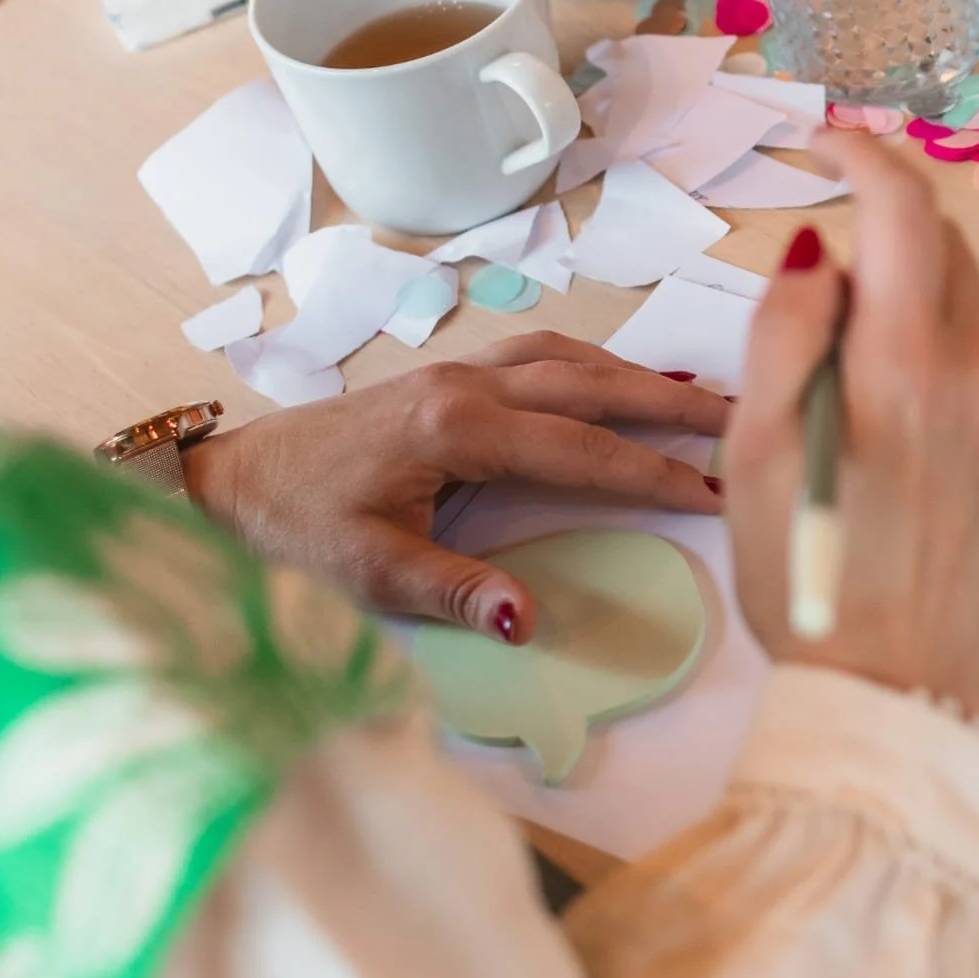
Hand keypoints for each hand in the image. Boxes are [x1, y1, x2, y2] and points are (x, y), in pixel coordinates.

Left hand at [185, 332, 729, 644]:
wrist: (231, 480)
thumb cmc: (295, 527)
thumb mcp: (370, 572)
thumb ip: (457, 592)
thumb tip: (535, 621)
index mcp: (455, 428)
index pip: (580, 449)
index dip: (654, 469)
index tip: (716, 489)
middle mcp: (466, 384)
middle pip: (592, 385)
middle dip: (672, 404)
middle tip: (746, 416)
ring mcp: (459, 372)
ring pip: (571, 359)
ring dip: (640, 377)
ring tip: (706, 396)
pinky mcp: (448, 377)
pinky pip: (543, 356)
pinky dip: (595, 364)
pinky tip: (619, 380)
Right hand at [725, 131, 978, 721]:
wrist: (898, 700)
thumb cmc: (808, 581)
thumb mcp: (756, 452)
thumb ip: (787, 329)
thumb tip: (823, 246)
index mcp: (904, 367)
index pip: (902, 208)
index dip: (862, 153)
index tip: (825, 143)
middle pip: (949, 249)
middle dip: (890, 230)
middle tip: (836, 266)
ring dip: (938, 296)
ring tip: (883, 354)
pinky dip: (973, 367)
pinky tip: (929, 431)